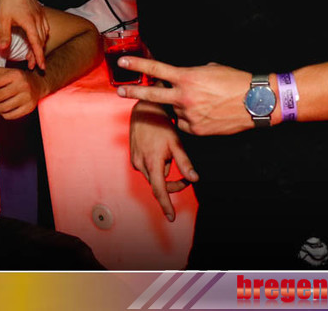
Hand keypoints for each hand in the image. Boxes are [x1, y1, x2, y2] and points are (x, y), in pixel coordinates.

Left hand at [0, 0, 49, 69]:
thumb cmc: (6, 2)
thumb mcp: (2, 20)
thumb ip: (5, 36)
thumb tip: (3, 50)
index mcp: (30, 22)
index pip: (37, 44)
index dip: (39, 57)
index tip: (42, 67)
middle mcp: (38, 19)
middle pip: (42, 41)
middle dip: (38, 54)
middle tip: (34, 65)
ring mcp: (40, 14)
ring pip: (44, 34)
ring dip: (40, 45)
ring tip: (33, 54)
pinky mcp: (40, 11)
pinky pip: (45, 27)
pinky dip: (42, 35)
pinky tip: (37, 39)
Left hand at [0, 67, 40, 119]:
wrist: (37, 84)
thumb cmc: (16, 78)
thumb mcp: (4, 72)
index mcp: (15, 74)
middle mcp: (23, 85)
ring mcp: (27, 98)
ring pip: (3, 107)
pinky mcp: (29, 108)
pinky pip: (10, 115)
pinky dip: (2, 113)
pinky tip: (0, 109)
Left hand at [116, 58, 254, 134]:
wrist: (256, 102)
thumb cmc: (235, 82)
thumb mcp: (211, 69)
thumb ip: (193, 74)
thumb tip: (185, 79)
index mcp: (187, 77)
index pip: (156, 69)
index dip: (137, 65)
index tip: (122, 63)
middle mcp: (184, 96)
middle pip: (152, 94)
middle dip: (134, 92)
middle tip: (119, 92)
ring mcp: (189, 114)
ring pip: (176, 111)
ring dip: (183, 107)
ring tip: (205, 103)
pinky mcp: (196, 129)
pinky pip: (184, 124)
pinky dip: (190, 120)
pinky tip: (206, 115)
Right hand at [130, 101, 197, 220]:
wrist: (144, 110)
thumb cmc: (161, 125)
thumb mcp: (176, 143)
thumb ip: (184, 162)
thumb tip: (194, 179)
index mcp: (152, 163)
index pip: (160, 190)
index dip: (166, 205)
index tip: (171, 217)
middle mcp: (141, 164)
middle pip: (158, 184)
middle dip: (171, 184)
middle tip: (185, 178)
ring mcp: (135, 160)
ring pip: (154, 176)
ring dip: (164, 171)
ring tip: (169, 153)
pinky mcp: (133, 157)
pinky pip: (147, 168)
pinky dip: (156, 165)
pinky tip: (160, 150)